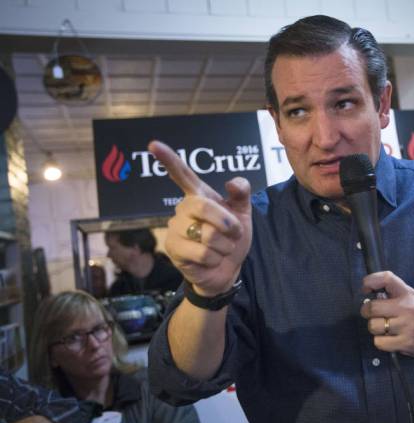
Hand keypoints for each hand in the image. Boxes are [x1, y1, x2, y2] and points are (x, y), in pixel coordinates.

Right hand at [148, 140, 251, 295]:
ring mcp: (175, 229)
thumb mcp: (243, 215)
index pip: (182, 174)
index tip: (153, 144)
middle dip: (226, 223)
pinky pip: (202, 253)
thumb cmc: (232, 239)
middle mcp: (183, 209)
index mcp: (199, 196)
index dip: (168, 159)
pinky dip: (215, 258)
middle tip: (235, 233)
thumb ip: (241, 195)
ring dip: (224, 245)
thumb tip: (232, 183)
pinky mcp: (173, 249)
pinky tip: (211, 260)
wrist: (227, 270)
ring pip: (206, 234)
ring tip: (220, 249)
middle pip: (203, 206)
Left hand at [360, 271, 413, 357]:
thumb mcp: (411, 297)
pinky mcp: (406, 343)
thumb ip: (393, 294)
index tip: (365, 289)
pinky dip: (381, 342)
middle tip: (372, 314)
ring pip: (373, 326)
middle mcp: (407, 307)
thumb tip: (370, 296)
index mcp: (407, 293)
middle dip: (367, 312)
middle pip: (372, 307)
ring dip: (375, 328)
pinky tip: (390, 339)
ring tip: (384, 328)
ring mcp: (406, 326)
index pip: (386, 278)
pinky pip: (379, 342)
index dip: (371, 281)